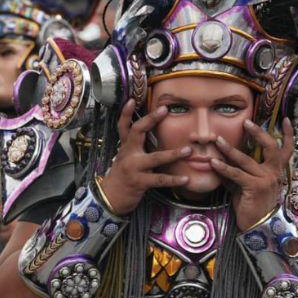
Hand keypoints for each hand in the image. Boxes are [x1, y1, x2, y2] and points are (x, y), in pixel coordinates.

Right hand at [97, 100, 190, 215]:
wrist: (110, 198)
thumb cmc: (122, 176)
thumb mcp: (125, 158)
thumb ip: (136, 146)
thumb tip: (151, 132)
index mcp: (125, 147)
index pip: (123, 126)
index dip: (125, 113)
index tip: (132, 99)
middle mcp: (128, 154)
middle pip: (137, 132)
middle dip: (150, 120)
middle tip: (164, 109)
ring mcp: (133, 168)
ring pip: (154, 158)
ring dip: (172, 154)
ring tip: (188, 150)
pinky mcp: (139, 182)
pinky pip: (159, 180)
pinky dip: (173, 179)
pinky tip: (185, 178)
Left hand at [210, 117, 294, 230]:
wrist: (257, 227)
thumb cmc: (251, 205)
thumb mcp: (245, 185)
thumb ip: (238, 171)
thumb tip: (220, 159)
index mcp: (276, 171)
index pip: (287, 150)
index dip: (287, 134)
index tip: (285, 119)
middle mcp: (274, 173)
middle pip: (271, 147)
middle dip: (258, 133)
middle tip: (246, 122)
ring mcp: (266, 180)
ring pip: (247, 159)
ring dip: (230, 149)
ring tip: (218, 140)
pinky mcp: (255, 188)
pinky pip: (237, 174)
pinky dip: (224, 168)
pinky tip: (213, 162)